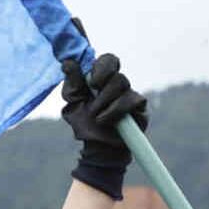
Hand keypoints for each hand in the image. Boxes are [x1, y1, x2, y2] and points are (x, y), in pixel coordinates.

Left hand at [61, 52, 148, 200]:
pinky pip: (132, 100)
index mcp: (103, 80)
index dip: (103, 66)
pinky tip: (105, 120)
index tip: (93, 82)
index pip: (109, 60)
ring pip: (123, 85)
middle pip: (117, 74)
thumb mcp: (73, 103)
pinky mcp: (140, 108)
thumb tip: (67, 62)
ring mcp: (131, 95)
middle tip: (92, 103)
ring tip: (97, 117)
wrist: (96, 148)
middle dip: (102, 90)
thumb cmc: (84, 125)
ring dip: (106, 102)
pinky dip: (115, 110)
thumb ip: (73, 83)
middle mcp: (119, 85)